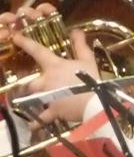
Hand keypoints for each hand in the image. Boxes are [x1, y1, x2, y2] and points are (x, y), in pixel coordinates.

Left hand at [7, 4, 99, 123]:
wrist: (94, 102)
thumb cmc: (92, 78)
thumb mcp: (88, 59)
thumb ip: (80, 45)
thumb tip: (75, 30)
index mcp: (54, 66)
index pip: (37, 51)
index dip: (25, 43)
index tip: (15, 37)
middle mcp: (46, 81)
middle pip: (30, 81)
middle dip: (29, 82)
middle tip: (30, 83)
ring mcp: (46, 97)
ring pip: (32, 98)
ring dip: (32, 98)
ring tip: (32, 100)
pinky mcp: (51, 111)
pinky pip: (40, 118)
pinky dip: (37, 122)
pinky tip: (33, 125)